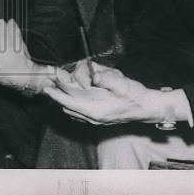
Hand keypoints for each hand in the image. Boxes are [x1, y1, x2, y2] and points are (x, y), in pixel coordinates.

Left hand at [44, 63, 175, 125]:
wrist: (148, 107)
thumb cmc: (136, 95)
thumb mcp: (122, 83)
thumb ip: (107, 78)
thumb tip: (95, 75)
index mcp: (96, 110)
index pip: (69, 103)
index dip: (56, 94)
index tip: (46, 87)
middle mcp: (93, 117)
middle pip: (67, 107)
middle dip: (59, 94)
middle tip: (54, 81)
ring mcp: (96, 120)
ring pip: (73, 111)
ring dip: (66, 99)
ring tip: (63, 85)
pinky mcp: (100, 118)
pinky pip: (80, 112)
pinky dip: (74, 103)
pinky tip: (76, 93)